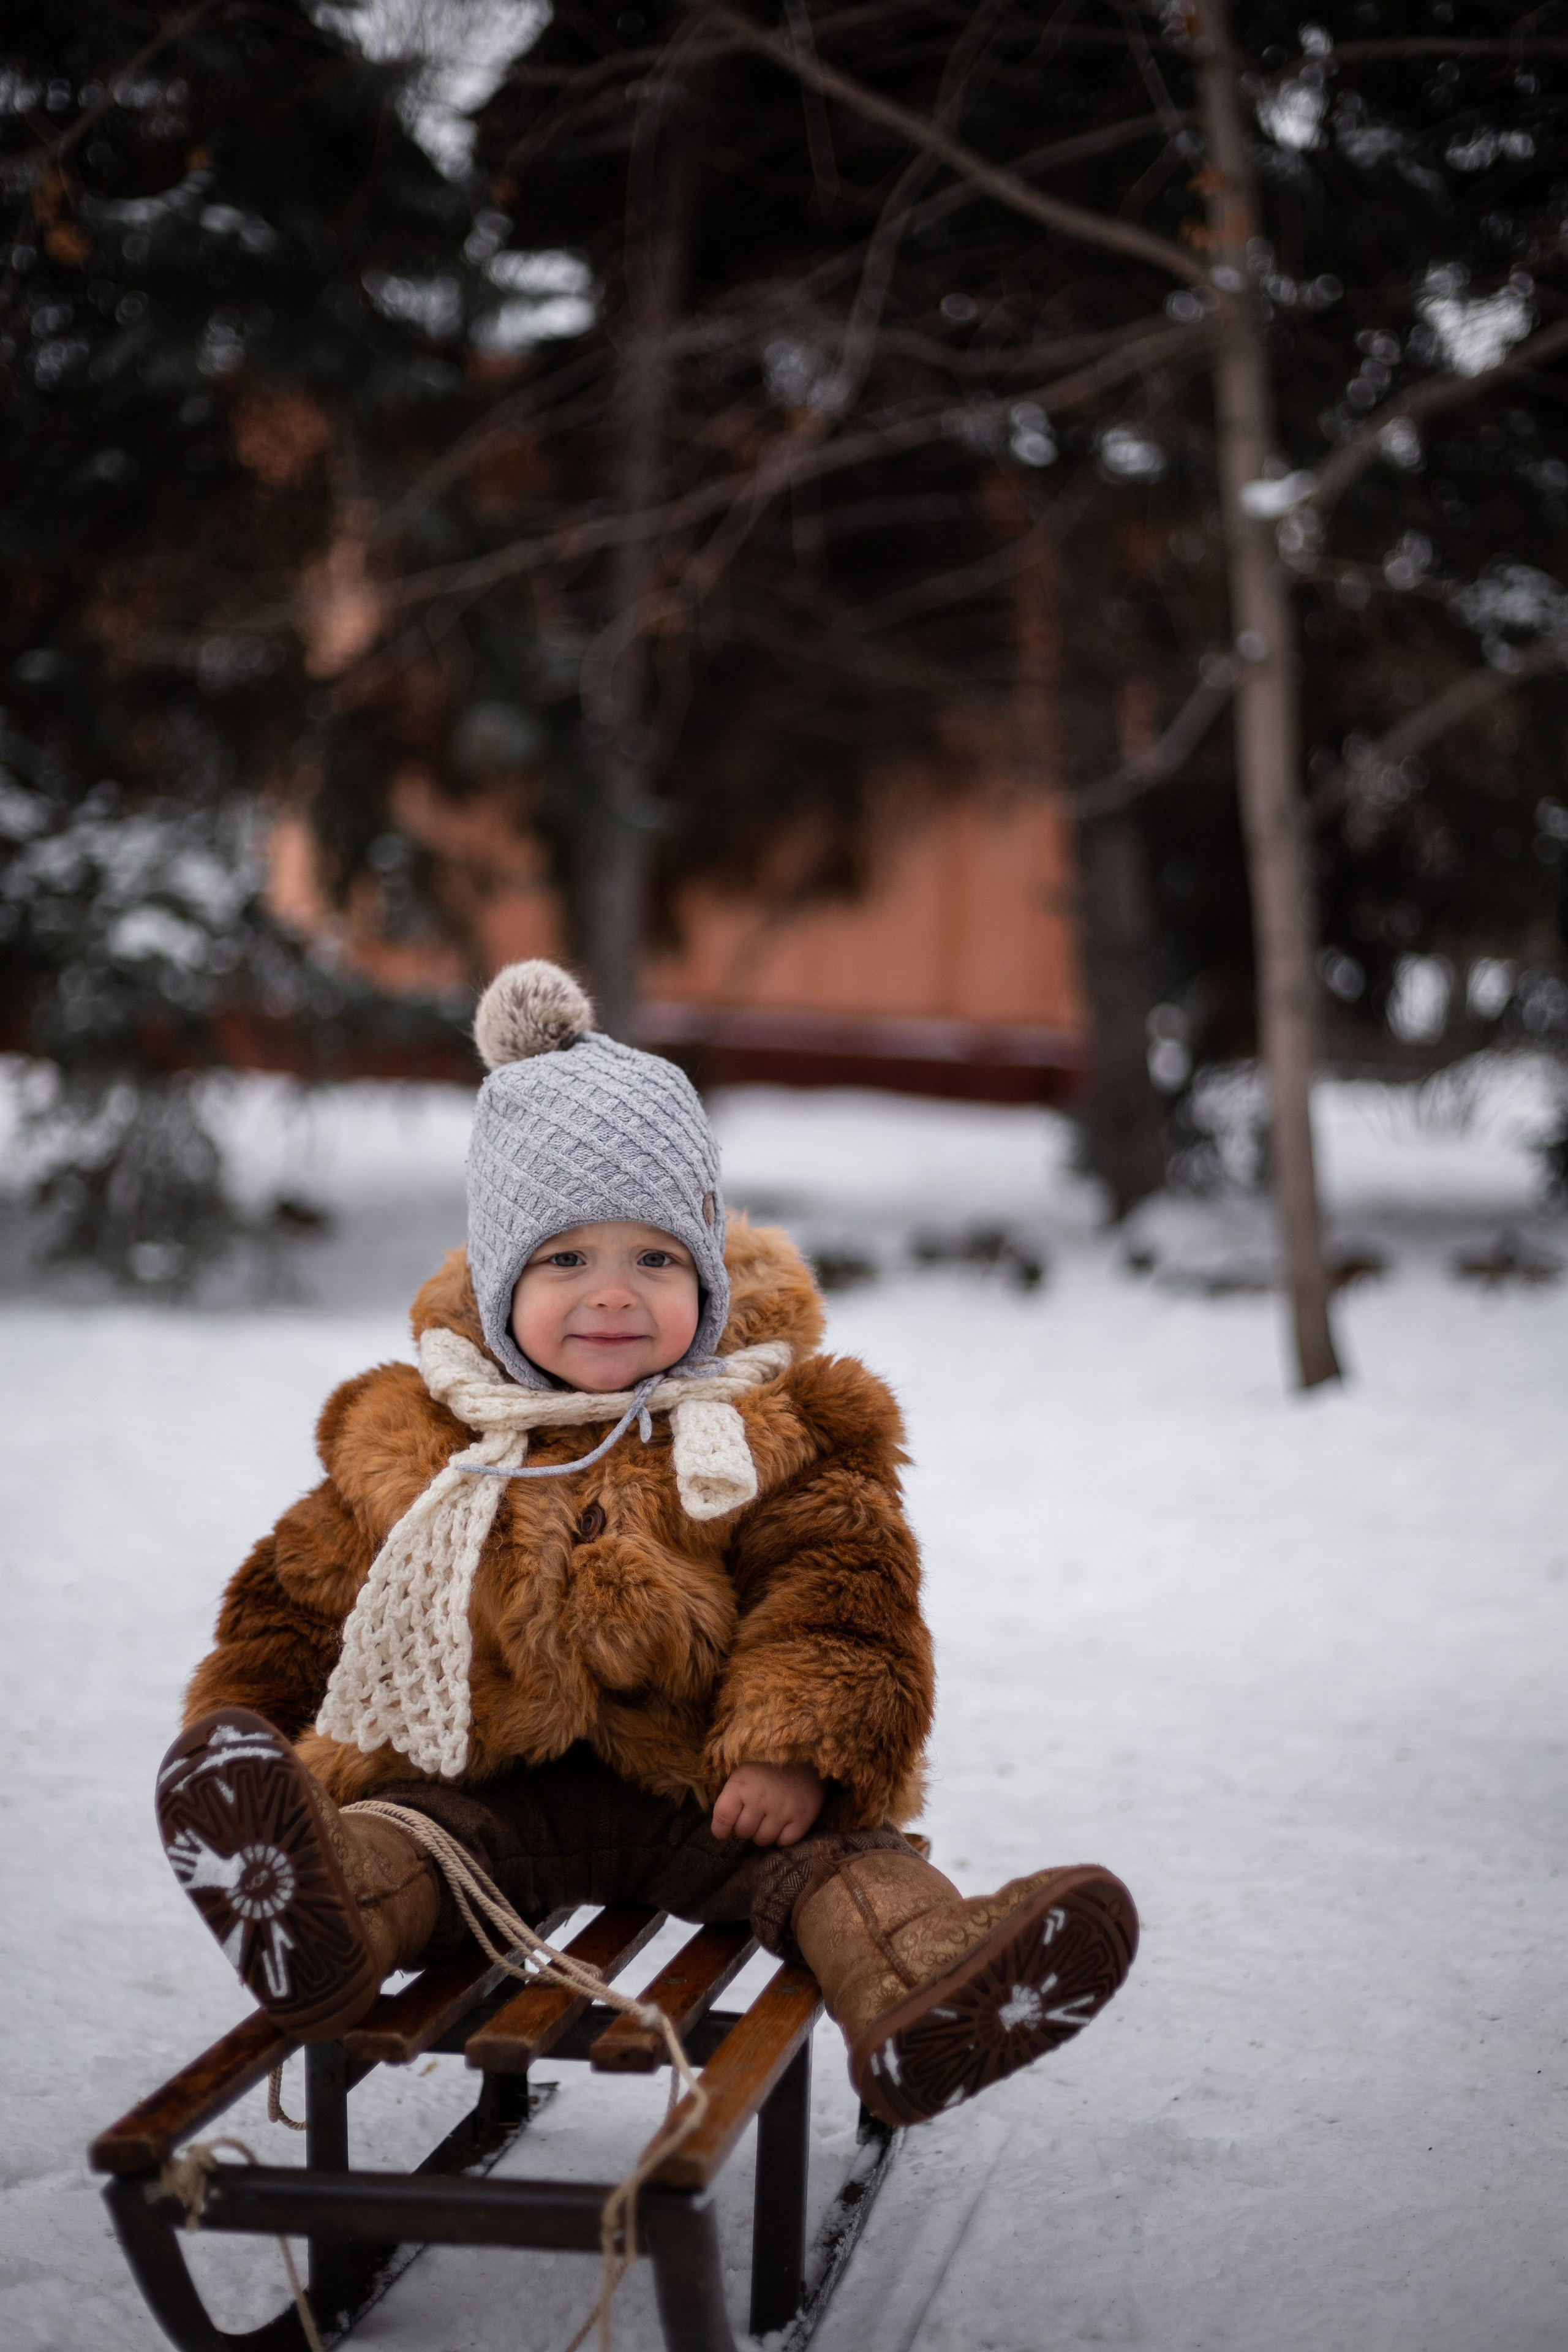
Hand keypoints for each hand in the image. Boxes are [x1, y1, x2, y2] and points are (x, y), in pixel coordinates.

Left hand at [711, 1761, 825, 1847]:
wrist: (809, 1748)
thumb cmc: (770, 1761)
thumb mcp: (743, 1768)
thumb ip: (731, 1794)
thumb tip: (722, 1823)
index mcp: (741, 1784)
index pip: (722, 1818)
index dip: (720, 1829)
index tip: (724, 1831)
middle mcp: (760, 1798)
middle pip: (743, 1832)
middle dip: (745, 1828)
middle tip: (753, 1815)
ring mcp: (783, 1809)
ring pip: (764, 1839)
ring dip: (763, 1832)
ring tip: (768, 1818)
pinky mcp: (803, 1817)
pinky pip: (785, 1841)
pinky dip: (782, 1836)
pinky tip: (783, 1821)